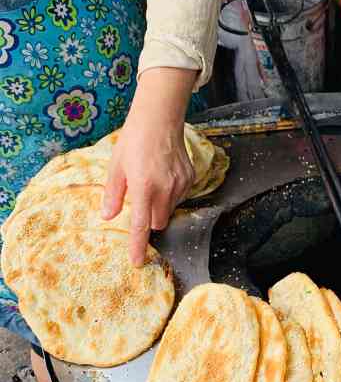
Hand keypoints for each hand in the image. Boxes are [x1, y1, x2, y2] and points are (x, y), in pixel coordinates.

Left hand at [102, 67, 196, 265]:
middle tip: (140, 199)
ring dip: (160, 205)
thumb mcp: (116, 167)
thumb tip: (108, 216)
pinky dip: (170, 193)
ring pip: (169, 210)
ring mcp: (180, 184)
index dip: (139, 246)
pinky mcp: (190, 178)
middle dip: (149, 218)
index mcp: (143, 187)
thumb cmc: (134, 140)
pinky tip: (164, 174)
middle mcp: (165, 189)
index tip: (138, 262)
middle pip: (158, 222)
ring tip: (152, 180)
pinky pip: (179, 196)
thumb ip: (113, 194)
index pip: (142, 226)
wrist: (160, 119)